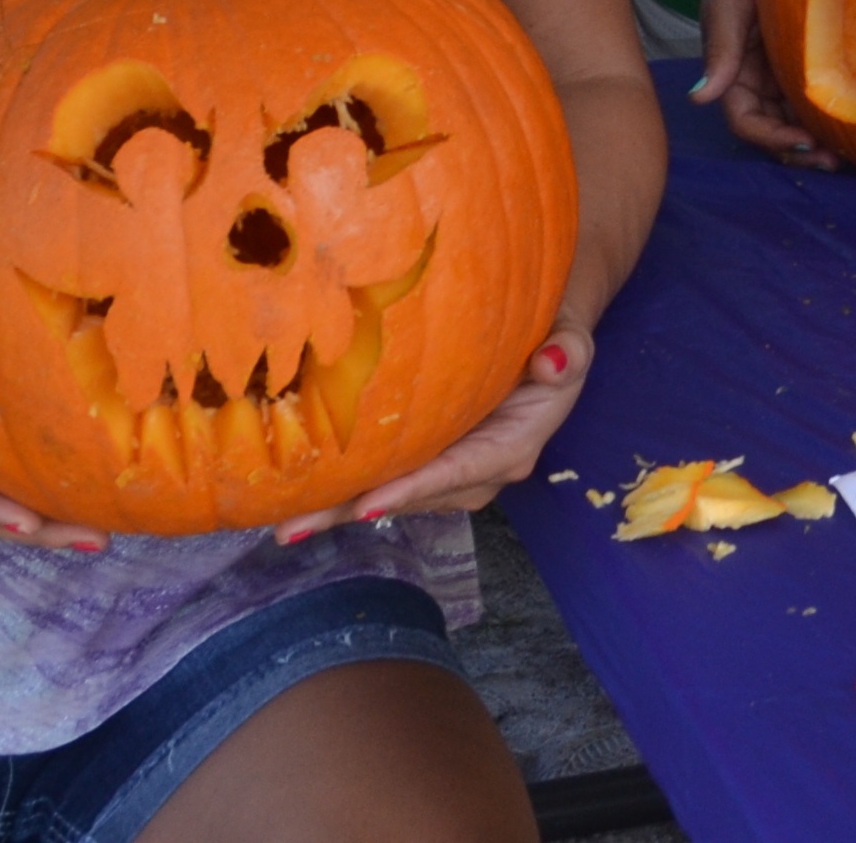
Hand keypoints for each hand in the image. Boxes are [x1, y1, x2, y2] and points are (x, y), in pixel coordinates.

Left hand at [295, 322, 591, 537]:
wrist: (546, 331)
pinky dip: (348, 485)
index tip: (364, 506)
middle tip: (292, 526)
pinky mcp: (433, 458)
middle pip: (411, 495)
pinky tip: (302, 490)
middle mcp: (481, 470)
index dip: (410, 489)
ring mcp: (454, 469)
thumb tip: (554, 360)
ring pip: (393, 492)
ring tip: (283, 516)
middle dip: (353, 510)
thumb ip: (570, 350)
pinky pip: (389, 475)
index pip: (456, 471)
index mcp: (513, 447)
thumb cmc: (554, 329)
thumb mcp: (571, 334)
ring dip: (341, 505)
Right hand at [695, 0, 827, 160]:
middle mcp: (755, 76)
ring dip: (817, 135)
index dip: (771, 138)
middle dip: (799, 148)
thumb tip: (700, 99)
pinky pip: (816, 91)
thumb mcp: (729, 4)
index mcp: (730, 69)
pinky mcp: (804, 54)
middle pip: (773, 127)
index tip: (804, 140)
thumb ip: (721, 52)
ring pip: (796, 115)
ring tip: (851, 148)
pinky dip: (830, 108)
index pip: (745, 120)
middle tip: (836, 159)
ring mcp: (780, 68)